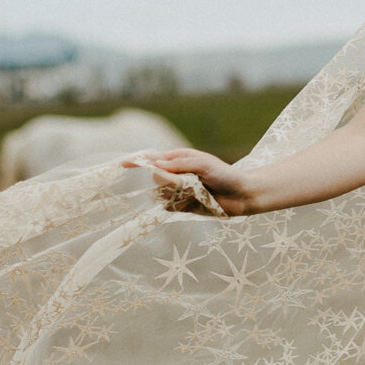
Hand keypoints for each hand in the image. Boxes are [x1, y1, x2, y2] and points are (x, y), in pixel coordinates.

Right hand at [121, 148, 259, 215]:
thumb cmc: (225, 175)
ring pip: (161, 194)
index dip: (137, 160)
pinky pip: (168, 206)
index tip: (122, 163)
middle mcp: (175, 174)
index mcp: (179, 159)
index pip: (152, 158)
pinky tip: (194, 202)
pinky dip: (178, 205)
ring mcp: (177, 190)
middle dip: (168, 181)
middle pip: (156, 178)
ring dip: (176, 194)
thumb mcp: (204, 164)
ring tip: (197, 192)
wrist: (241, 196)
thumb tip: (156, 166)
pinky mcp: (181, 205)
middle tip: (189, 182)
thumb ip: (180, 164)